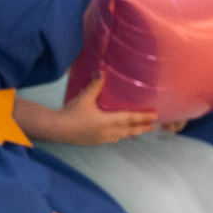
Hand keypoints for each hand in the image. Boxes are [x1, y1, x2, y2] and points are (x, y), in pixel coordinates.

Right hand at [16, 72, 156, 145]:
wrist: (57, 130)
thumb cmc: (71, 114)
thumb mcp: (85, 98)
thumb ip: (95, 85)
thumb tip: (102, 71)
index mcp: (108, 121)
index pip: (130, 119)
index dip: (144, 117)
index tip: (155, 117)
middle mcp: (108, 132)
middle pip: (129, 130)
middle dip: (141, 128)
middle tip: (153, 126)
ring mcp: (101, 138)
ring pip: (121, 136)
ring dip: (131, 133)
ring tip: (139, 131)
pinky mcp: (94, 141)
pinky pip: (112, 139)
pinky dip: (120, 136)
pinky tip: (118, 135)